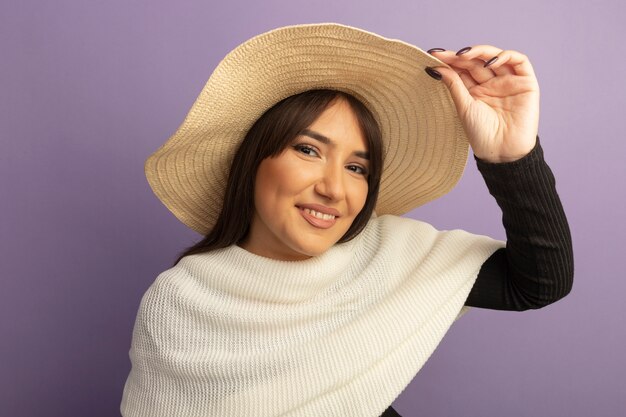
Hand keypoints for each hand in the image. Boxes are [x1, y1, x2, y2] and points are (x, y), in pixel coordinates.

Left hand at [427, 45, 539, 162]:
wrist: (502, 150)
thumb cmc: (481, 134)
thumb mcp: (464, 107)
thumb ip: (454, 85)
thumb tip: (436, 67)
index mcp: (475, 90)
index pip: (463, 69)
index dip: (450, 61)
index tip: (433, 56)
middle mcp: (492, 84)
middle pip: (476, 62)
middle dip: (460, 56)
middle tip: (445, 55)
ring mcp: (509, 82)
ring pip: (496, 58)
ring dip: (480, 52)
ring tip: (464, 55)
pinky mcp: (526, 82)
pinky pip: (519, 61)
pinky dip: (506, 56)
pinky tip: (490, 61)